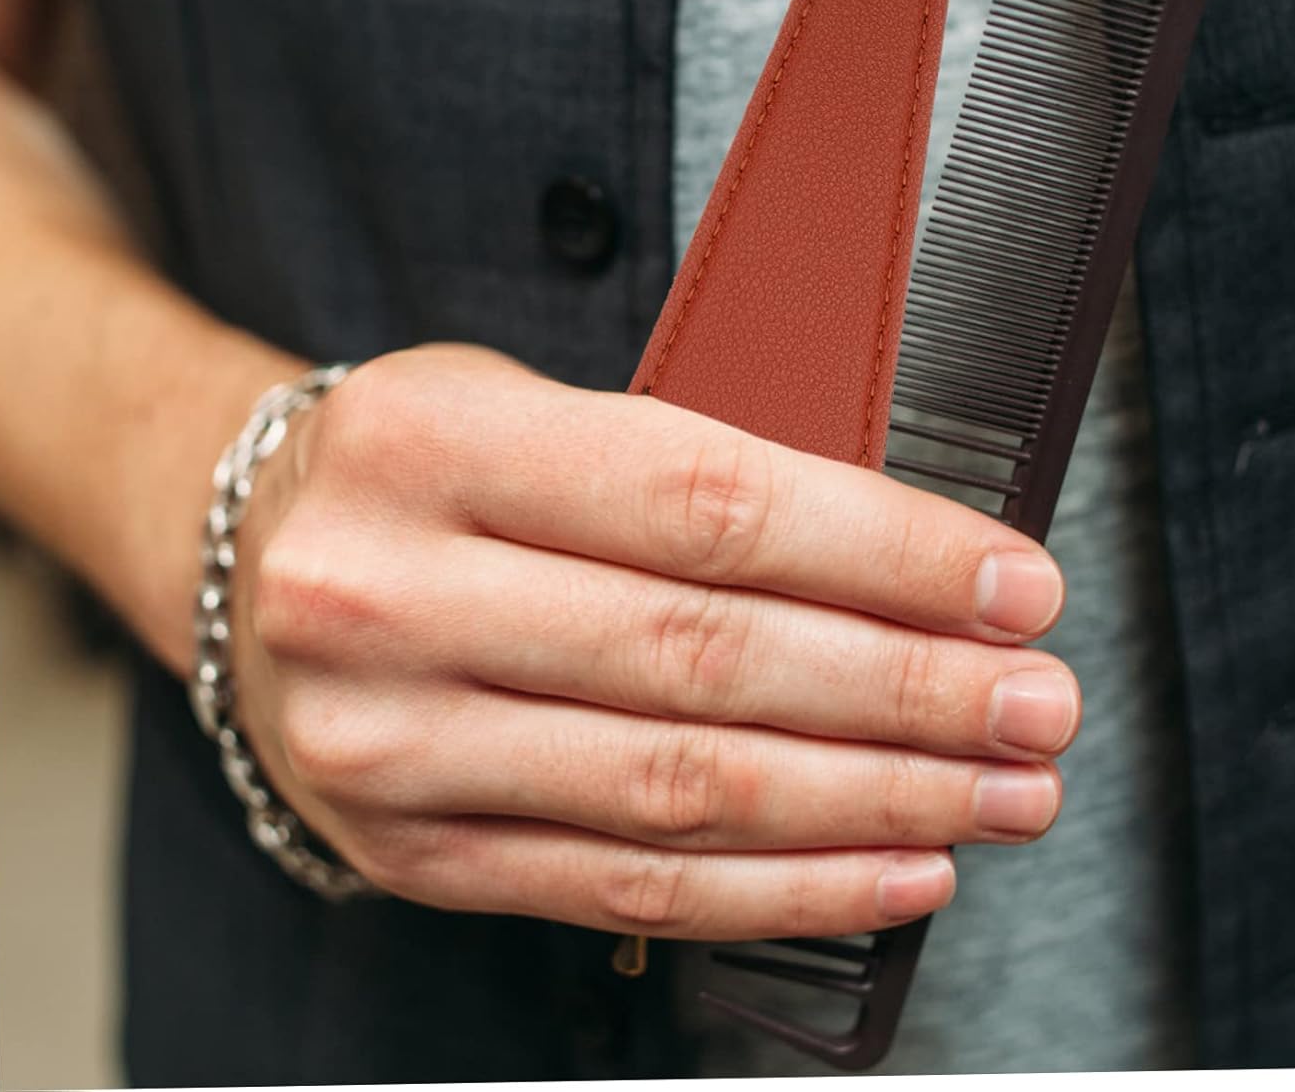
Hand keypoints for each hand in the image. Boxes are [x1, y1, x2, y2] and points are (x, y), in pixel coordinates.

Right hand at [229, 343, 1079, 939]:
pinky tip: (892, 862)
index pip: (702, 505)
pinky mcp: (412, 855)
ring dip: (873, 801)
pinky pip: (628, 887)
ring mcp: (391, 747)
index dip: (881, 554)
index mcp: (431, 446)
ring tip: (997, 790)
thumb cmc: (426, 464)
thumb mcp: (532, 407)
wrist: (259, 558)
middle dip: (906, 693)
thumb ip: (694, 474)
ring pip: (682, 791)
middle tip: (1035, 704)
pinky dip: (783, 885)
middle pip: (705, 660)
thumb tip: (905, 560)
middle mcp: (388, 600)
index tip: (1008, 585)